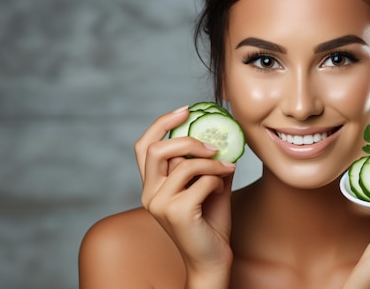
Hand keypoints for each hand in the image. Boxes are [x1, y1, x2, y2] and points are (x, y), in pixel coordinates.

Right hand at [134, 106, 235, 285]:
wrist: (213, 258)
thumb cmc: (209, 223)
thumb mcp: (209, 185)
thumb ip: (209, 161)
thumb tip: (223, 133)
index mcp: (151, 185)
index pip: (143, 146)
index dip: (161, 124)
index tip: (185, 110)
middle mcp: (149, 193)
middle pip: (156, 149)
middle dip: (188, 140)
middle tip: (212, 145)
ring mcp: (160, 204)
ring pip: (186, 165)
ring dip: (213, 164)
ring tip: (225, 171)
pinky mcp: (176, 212)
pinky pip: (202, 181)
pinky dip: (218, 182)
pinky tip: (221, 193)